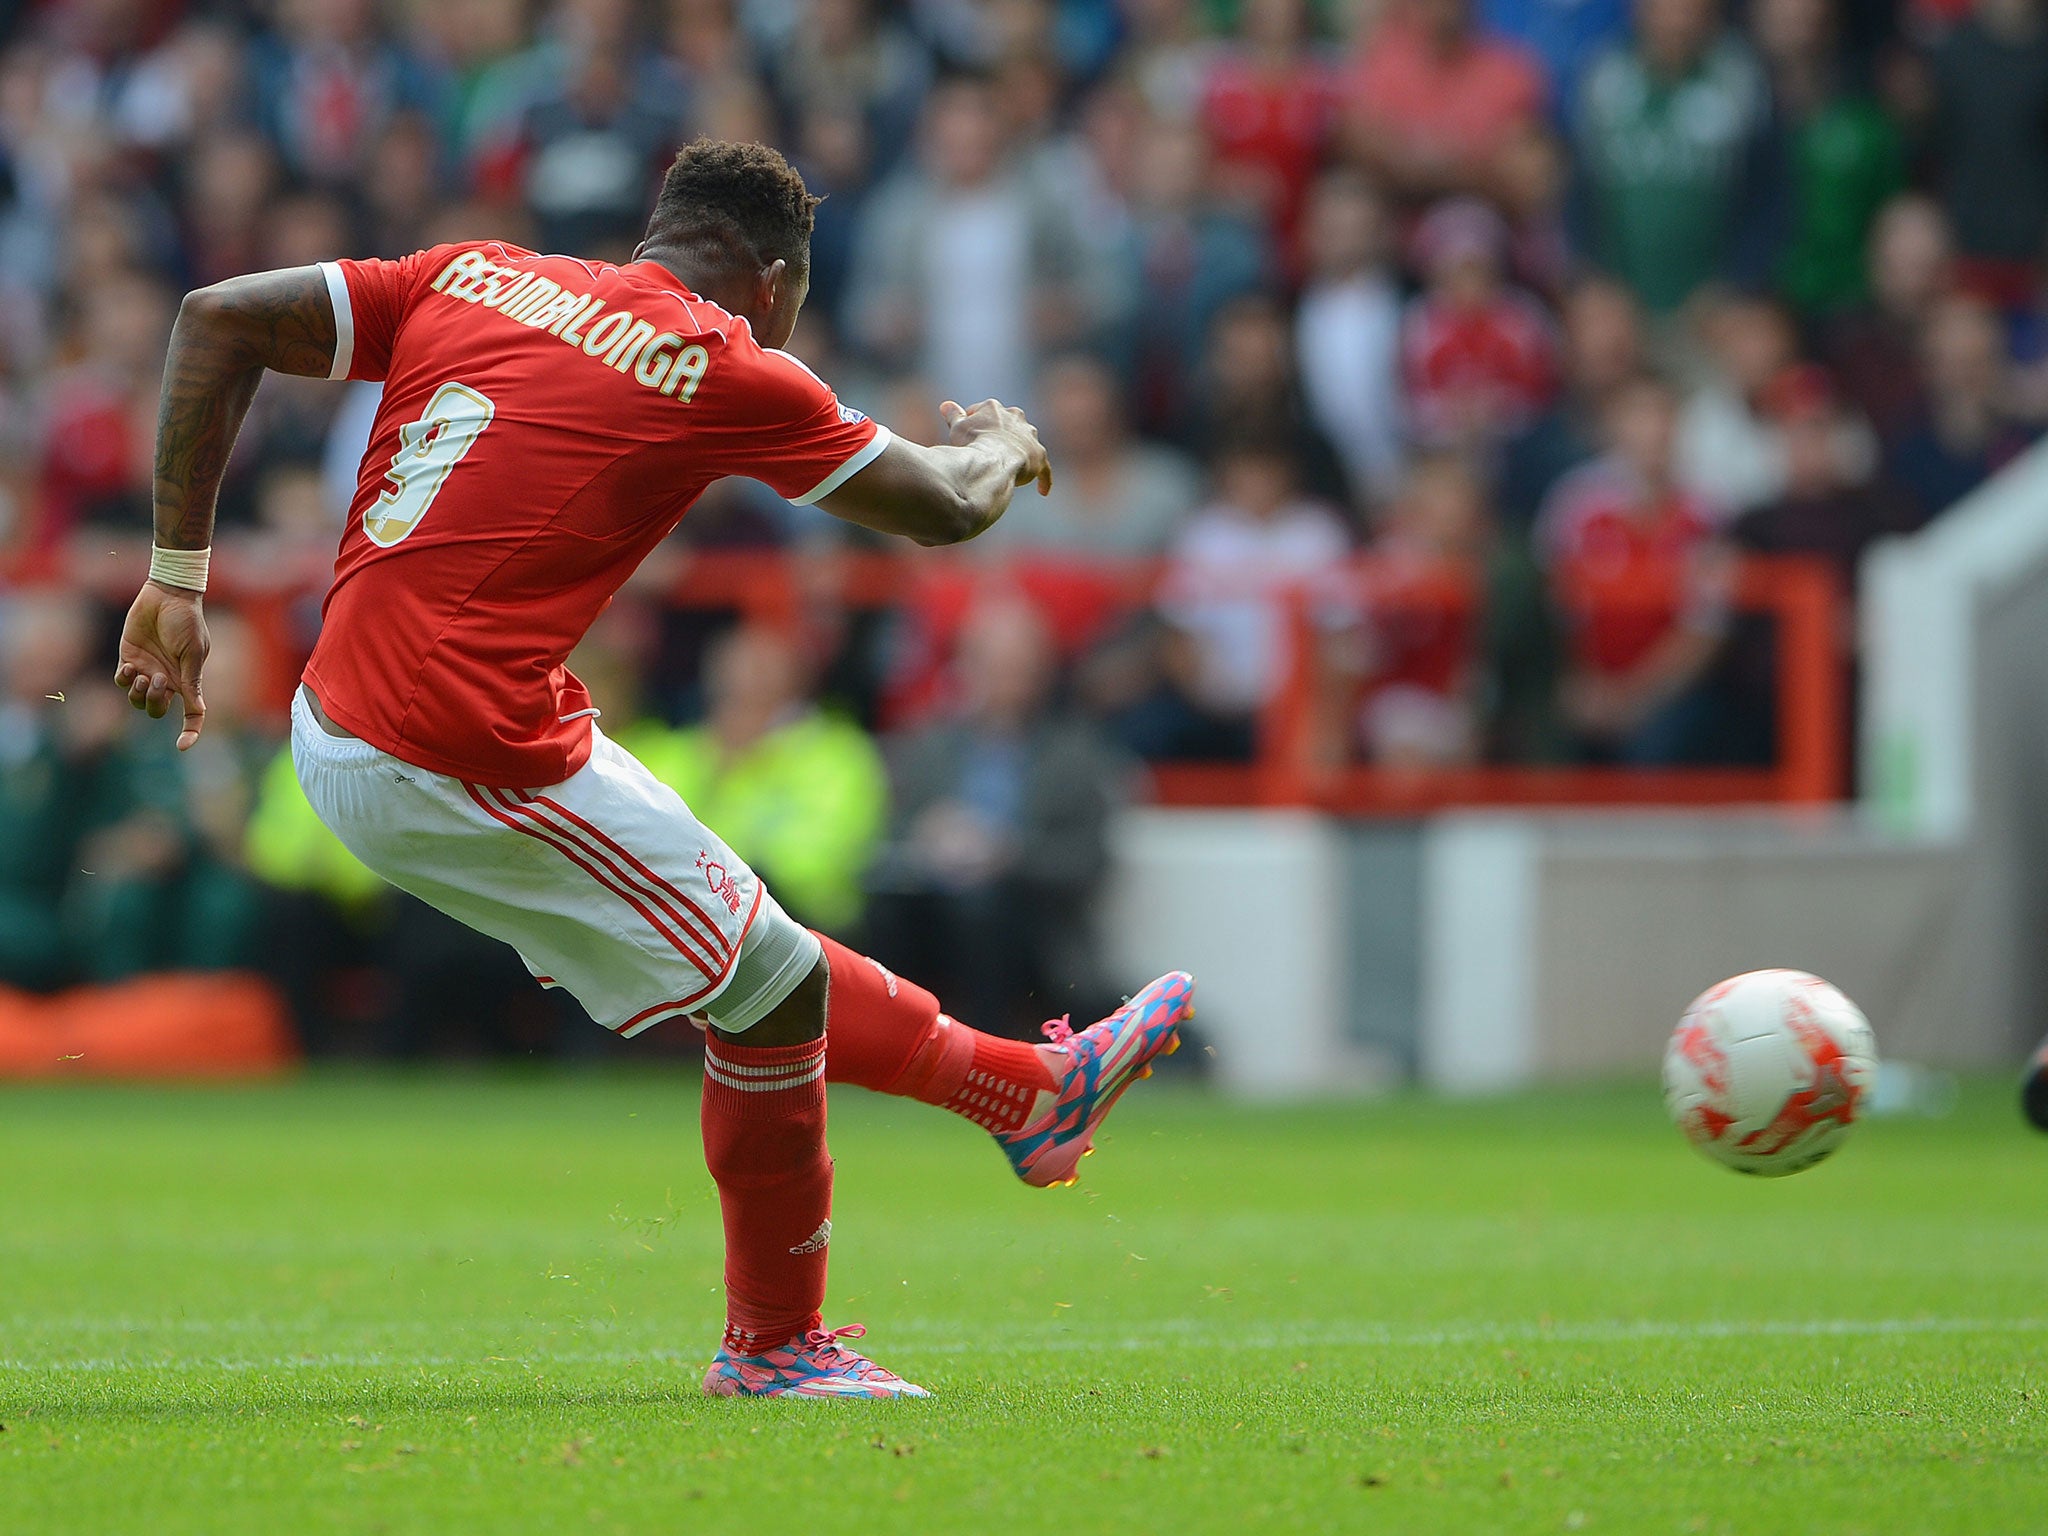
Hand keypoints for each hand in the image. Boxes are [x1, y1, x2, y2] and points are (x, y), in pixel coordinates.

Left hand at [113, 580, 209, 750]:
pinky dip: (124, 679)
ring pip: (137, 699)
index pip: (191, 713)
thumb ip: (192, 680)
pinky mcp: (129, 657)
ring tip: (141, 675)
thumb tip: (198, 709)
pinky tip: (129, 667)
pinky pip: (122, 680)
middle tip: (158, 679)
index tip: (182, 746)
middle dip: (155, 701)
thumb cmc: (186, 621)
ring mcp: (147, 670)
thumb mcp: (194, 651)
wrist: (166, 595)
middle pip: (157, 709)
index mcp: (187, 681)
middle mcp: (167, 679)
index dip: (190, 731)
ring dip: (138, 693)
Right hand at [940, 398, 1052, 495]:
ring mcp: (1029, 435)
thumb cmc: (972, 444)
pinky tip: (1043, 491)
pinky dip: (1043, 479)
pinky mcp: (1039, 456)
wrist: (993, 461)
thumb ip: (954, 415)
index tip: (967, 436)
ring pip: (1025, 441)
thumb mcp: (957, 428)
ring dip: (1019, 450)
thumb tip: (946, 405)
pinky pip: (1044, 468)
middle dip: (999, 434)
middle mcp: (1015, 417)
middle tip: (988, 449)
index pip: (983, 412)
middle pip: (1007, 424)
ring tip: (1011, 466)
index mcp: (993, 408)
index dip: (974, 424)